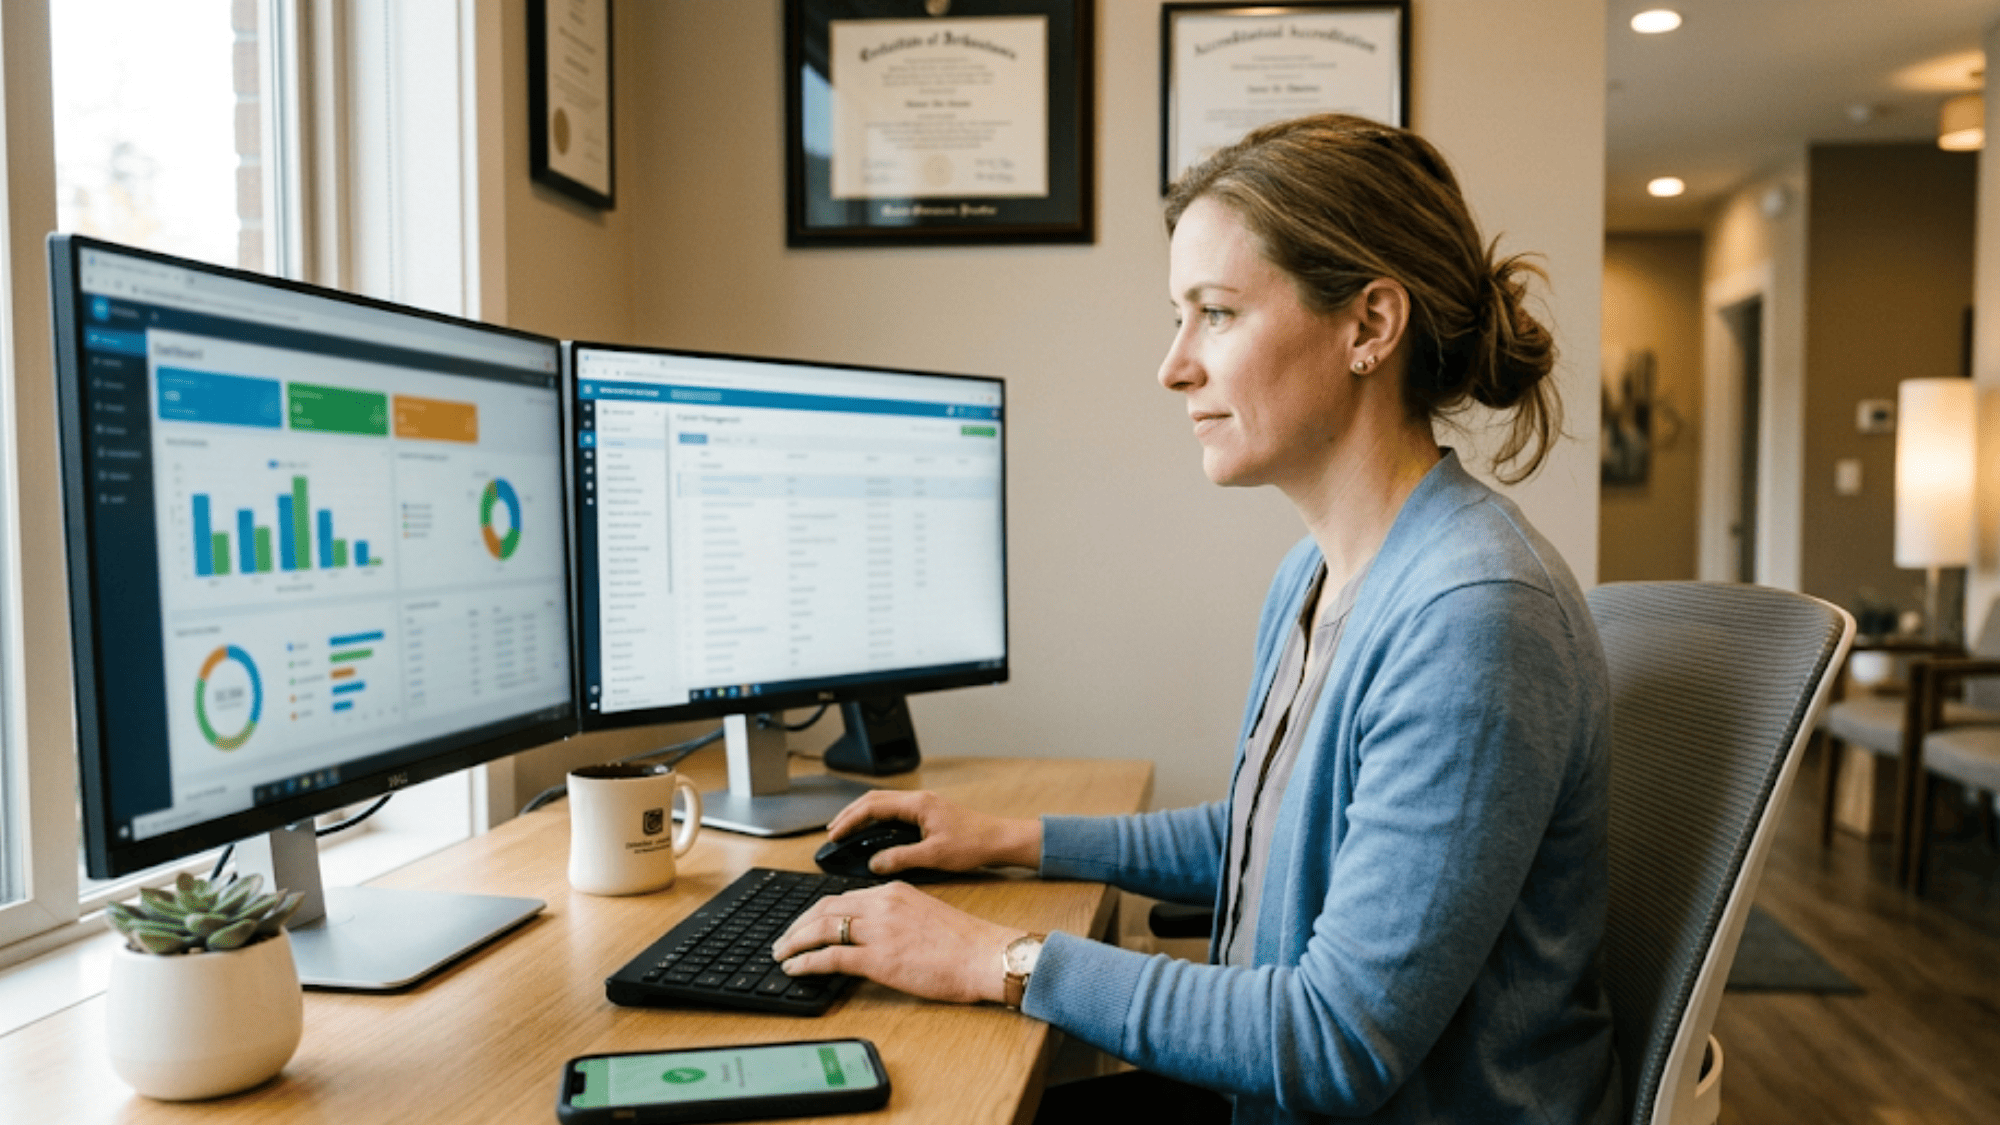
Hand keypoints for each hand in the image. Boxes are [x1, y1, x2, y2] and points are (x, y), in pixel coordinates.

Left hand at [772, 882, 1021, 1003]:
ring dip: (794, 942)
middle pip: (824, 908)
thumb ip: (895, 915)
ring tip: (781, 954)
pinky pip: (831, 957)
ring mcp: (879, 931)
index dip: (816, 912)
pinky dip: (806, 962)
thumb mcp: (924, 913)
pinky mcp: (879, 959)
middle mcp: (882, 904)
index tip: (804, 924)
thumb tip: (872, 931)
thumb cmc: (963, 942)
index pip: (842, 897)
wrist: (984, 955)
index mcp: (893, 891)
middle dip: (797, 924)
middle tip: (783, 939)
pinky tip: (795, 968)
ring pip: (821, 928)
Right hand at [825, 790, 1041, 876]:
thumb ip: (901, 858)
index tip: (834, 835)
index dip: (849, 820)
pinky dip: (877, 820)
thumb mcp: (935, 856)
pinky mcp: (928, 814)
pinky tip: (872, 833)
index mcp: (917, 804)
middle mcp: (918, 800)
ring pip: (883, 804)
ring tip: (845, 830)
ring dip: (862, 815)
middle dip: (850, 814)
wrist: (1001, 840)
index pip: (873, 806)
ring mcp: (923, 805)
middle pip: (874, 800)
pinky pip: (894, 811)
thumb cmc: (974, 844)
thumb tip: (874, 863)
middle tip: (832, 832)